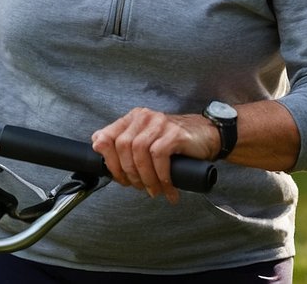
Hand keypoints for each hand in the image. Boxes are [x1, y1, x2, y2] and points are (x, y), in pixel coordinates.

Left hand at [91, 107, 216, 204]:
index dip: (109, 162)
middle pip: (122, 147)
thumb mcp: (146, 141)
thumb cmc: (175, 143)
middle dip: (128, 173)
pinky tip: (167, 187)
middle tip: (139, 187)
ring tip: (154, 190)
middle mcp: (144, 117)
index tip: (118, 178)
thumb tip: (98, 147)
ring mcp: (160, 123)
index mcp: (132, 118)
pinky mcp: (174, 133)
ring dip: (145, 178)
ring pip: (139, 152)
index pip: (107, 136)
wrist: (208, 136)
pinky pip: (159, 156)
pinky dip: (160, 176)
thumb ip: (124, 144)